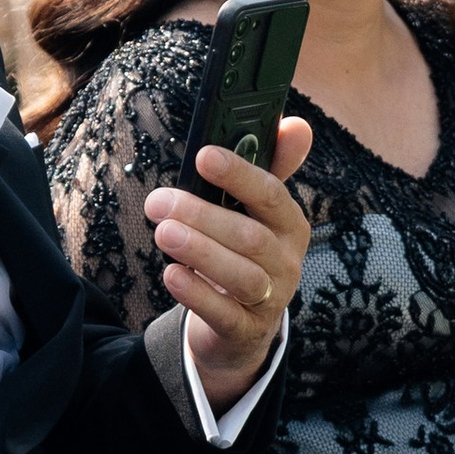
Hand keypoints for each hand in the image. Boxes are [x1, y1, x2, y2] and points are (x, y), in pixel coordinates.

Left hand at [147, 123, 313, 413]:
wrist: (242, 328)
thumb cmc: (242, 255)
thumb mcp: (255, 214)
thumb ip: (267, 168)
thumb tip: (295, 123)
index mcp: (289, 224)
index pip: (271, 193)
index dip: (239, 174)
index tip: (204, 155)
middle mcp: (286, 261)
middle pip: (250, 236)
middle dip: (203, 216)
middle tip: (159, 202)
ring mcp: (270, 299)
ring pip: (241, 276)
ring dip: (200, 252)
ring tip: (164, 234)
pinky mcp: (246, 330)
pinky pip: (224, 313)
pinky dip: (196, 294)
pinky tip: (171, 274)